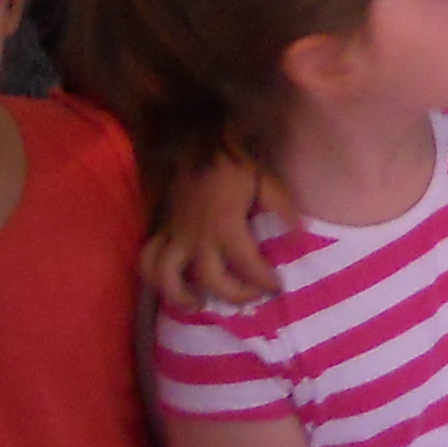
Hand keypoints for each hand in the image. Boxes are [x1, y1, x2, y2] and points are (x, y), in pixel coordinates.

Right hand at [142, 154, 281, 311]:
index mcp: (226, 226)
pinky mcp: (162, 230)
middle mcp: (198, 237)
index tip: (277, 287)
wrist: (201, 143)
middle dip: (234, 294)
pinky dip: (154, 275)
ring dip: (180, 296)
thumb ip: (282, 208)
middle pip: (212, 279)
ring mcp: (176, 235)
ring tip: (199, 304)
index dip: (264, 280)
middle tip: (252, 296)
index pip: (248, 264)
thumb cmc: (236, 164)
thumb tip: (299, 235)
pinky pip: (148, 257)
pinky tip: (172, 283)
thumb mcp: (266, 181)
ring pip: (167, 276)